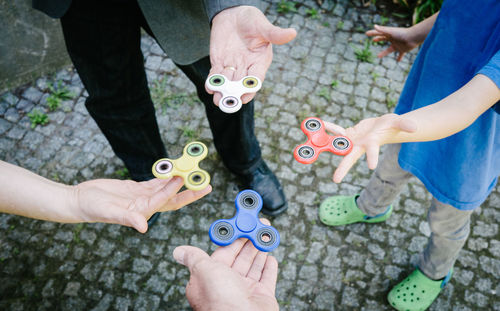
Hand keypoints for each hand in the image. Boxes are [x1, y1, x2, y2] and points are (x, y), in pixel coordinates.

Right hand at [74, 177, 211, 232]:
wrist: (81, 201)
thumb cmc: (93, 209)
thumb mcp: (110, 212)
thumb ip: (127, 219)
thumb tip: (142, 227)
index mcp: (142, 211)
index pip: (165, 200)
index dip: (177, 190)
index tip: (187, 179)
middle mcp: (146, 204)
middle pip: (174, 197)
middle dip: (191, 191)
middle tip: (207, 184)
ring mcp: (142, 196)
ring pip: (166, 188)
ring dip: (180, 181)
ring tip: (194, 173)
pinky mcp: (136, 189)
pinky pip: (155, 182)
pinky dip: (165, 176)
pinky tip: (175, 171)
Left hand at [173, 220, 278, 310]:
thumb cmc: (221, 300)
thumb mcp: (204, 271)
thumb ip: (194, 258)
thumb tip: (178, 251)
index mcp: (211, 279)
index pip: (223, 253)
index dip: (232, 239)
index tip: (240, 225)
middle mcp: (227, 285)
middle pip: (240, 258)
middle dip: (249, 240)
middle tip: (256, 225)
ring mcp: (245, 291)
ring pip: (254, 266)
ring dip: (260, 250)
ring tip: (265, 235)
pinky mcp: (262, 297)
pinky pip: (267, 279)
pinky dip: (269, 267)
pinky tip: (271, 257)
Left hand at [207, 6, 295, 104]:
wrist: (233, 14)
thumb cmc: (252, 20)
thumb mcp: (263, 27)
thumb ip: (275, 33)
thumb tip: (293, 33)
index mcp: (259, 62)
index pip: (256, 78)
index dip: (251, 88)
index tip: (245, 96)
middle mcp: (246, 67)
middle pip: (240, 85)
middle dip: (234, 95)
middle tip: (229, 103)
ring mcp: (232, 66)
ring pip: (227, 83)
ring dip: (222, 92)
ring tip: (218, 100)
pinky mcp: (219, 62)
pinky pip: (216, 75)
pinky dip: (212, 82)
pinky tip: (209, 87)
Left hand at [324, 114, 416, 182]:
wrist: (383, 126)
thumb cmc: (392, 125)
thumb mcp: (399, 122)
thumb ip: (405, 124)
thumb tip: (415, 128)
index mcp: (372, 143)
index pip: (372, 151)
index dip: (372, 157)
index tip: (371, 167)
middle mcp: (360, 145)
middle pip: (350, 158)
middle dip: (343, 168)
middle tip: (336, 180)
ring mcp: (352, 140)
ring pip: (338, 143)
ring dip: (328, 145)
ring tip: (317, 145)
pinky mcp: (348, 134)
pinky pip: (336, 131)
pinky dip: (329, 128)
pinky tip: (320, 125)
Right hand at [365, 25, 419, 60]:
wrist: (413, 37)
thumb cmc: (402, 34)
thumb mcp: (391, 32)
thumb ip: (382, 30)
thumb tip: (374, 26)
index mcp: (389, 34)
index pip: (379, 33)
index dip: (372, 33)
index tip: (366, 34)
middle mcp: (393, 39)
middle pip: (384, 39)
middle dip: (379, 39)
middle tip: (373, 40)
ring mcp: (397, 45)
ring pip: (389, 49)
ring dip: (384, 53)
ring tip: (378, 56)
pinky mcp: (402, 50)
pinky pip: (400, 55)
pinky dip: (399, 58)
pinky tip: (397, 61)